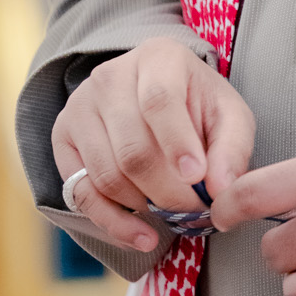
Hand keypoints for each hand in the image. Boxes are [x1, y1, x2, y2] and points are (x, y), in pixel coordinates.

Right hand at [52, 37, 254, 252]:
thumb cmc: (197, 105)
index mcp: (157, 58)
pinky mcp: (62, 138)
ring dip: (145, 206)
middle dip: (168, 191)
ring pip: (107, 175)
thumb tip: (222, 190)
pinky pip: (82, 193)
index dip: (178, 143)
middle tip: (195, 210)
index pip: (159, 101)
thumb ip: (232, 148)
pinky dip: (114, 223)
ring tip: (174, 214)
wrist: (156, 94)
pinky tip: (143, 237)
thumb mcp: (228, 115)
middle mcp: (109, 77)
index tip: (198, 178)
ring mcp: (80, 107)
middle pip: (133, 149)